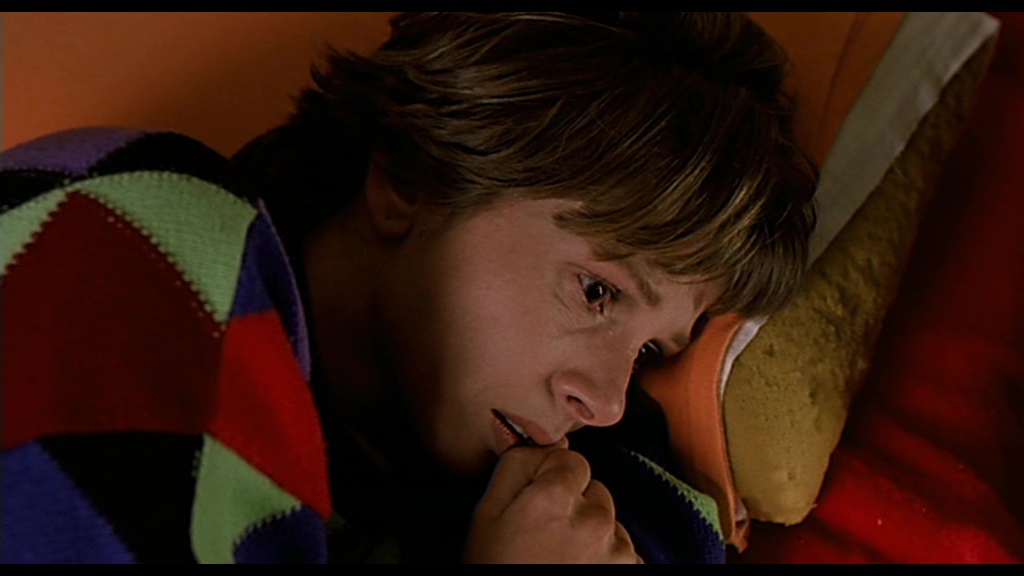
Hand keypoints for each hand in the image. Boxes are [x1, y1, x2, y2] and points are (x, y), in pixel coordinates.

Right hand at [463, 445, 641, 563]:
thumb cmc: (492, 570)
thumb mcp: (486, 515)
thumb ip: (515, 467)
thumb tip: (542, 444)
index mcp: (554, 498)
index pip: (572, 461)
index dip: (552, 478)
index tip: (538, 502)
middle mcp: (594, 519)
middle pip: (594, 490)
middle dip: (575, 505)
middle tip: (545, 537)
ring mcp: (618, 550)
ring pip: (611, 522)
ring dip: (593, 534)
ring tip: (560, 561)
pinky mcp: (631, 572)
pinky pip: (625, 552)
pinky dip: (607, 560)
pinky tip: (578, 573)